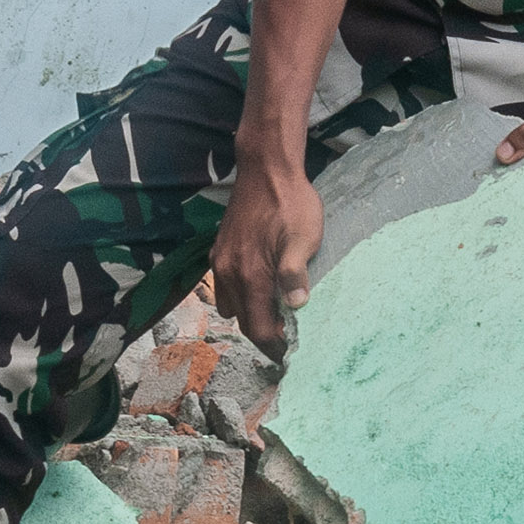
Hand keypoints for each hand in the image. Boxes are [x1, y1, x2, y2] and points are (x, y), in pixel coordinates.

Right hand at [210, 159, 323, 357]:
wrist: (266, 169)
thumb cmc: (290, 202)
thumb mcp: (304, 236)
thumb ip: (295, 272)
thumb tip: (297, 305)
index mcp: (251, 275)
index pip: (258, 327)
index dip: (273, 345)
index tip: (287, 355)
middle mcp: (229, 273)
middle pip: (242, 321)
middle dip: (261, 334)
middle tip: (283, 341)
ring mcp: (221, 261)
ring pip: (230, 305)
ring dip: (248, 315)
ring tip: (271, 316)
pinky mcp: (219, 249)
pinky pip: (223, 286)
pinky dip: (238, 296)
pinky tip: (257, 288)